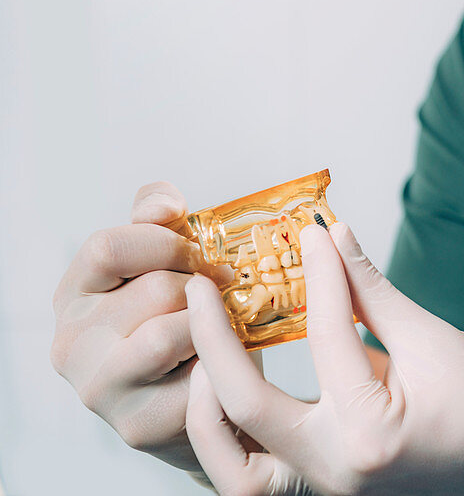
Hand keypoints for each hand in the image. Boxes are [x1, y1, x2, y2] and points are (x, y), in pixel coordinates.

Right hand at [51, 182, 206, 476]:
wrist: (199, 402)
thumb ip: (156, 220)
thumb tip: (165, 203)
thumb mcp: (162, 262)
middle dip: (203, 287)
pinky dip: (221, 367)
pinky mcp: (137, 425)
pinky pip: (196, 379)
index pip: (107, 248)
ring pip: (170, 334)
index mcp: (74, 294)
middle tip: (226, 295)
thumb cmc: (179, 322)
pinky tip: (222, 366)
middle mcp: (72, 344)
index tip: (199, 252)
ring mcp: (100, 389)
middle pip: (154, 290)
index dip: (165, 242)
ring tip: (221, 329)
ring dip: (211, 327)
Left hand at [185, 222, 463, 495]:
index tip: (310, 232)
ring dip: (205, 412)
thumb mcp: (436, 341)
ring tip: (199, 358)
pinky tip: (224, 399)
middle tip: (198, 288)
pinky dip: (231, 443)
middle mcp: (336, 472)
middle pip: (246, 409)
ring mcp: (326, 493)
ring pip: (232, 471)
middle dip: (213, 340)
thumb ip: (375, 294)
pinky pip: (256, 479)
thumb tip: (335, 239)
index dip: (320, 273)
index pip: (328, 337)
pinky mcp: (324, 494)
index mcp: (370, 431)